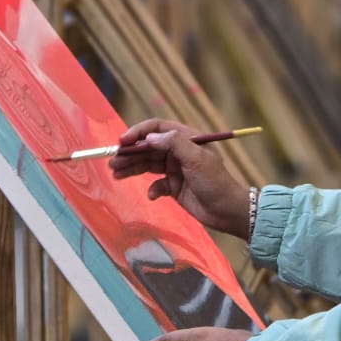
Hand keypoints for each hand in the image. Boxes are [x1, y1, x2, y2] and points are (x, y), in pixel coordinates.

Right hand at [109, 118, 250, 238]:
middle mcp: (179, 152)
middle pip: (148, 147)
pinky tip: (153, 195)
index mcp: (186, 139)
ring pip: (148, 165)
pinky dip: (152, 189)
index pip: (157, 128)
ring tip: (116, 173)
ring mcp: (175, 169)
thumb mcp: (196, 159)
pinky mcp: (174, 186)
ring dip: (132, 168)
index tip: (122, 142)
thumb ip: (174, 144)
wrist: (227, 211)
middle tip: (112, 161)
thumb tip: (149, 138)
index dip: (138, 133)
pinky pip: (156, 184)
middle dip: (130, 153)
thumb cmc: (215, 182)